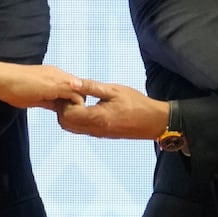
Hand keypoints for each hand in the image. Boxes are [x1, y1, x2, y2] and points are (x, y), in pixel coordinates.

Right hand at [0, 61, 85, 110]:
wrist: (2, 79)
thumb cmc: (13, 87)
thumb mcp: (35, 96)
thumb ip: (49, 100)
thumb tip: (58, 107)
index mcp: (55, 76)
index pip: (74, 87)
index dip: (74, 101)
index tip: (67, 113)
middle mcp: (60, 75)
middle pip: (83, 89)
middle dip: (79, 104)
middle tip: (70, 118)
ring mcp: (60, 79)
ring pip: (83, 93)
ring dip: (78, 107)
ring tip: (69, 119)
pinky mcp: (58, 86)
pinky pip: (77, 97)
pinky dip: (75, 109)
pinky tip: (66, 117)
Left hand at [56, 81, 170, 139]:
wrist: (153, 122)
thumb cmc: (136, 104)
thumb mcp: (114, 90)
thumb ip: (91, 87)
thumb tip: (72, 82)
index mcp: (97, 118)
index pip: (67, 113)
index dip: (66, 100)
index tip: (75, 90)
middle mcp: (93, 129)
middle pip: (64, 122)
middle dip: (63, 107)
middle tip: (75, 94)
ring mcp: (95, 133)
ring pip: (70, 127)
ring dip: (69, 113)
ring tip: (80, 99)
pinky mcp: (99, 134)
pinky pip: (79, 129)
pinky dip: (76, 118)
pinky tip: (86, 106)